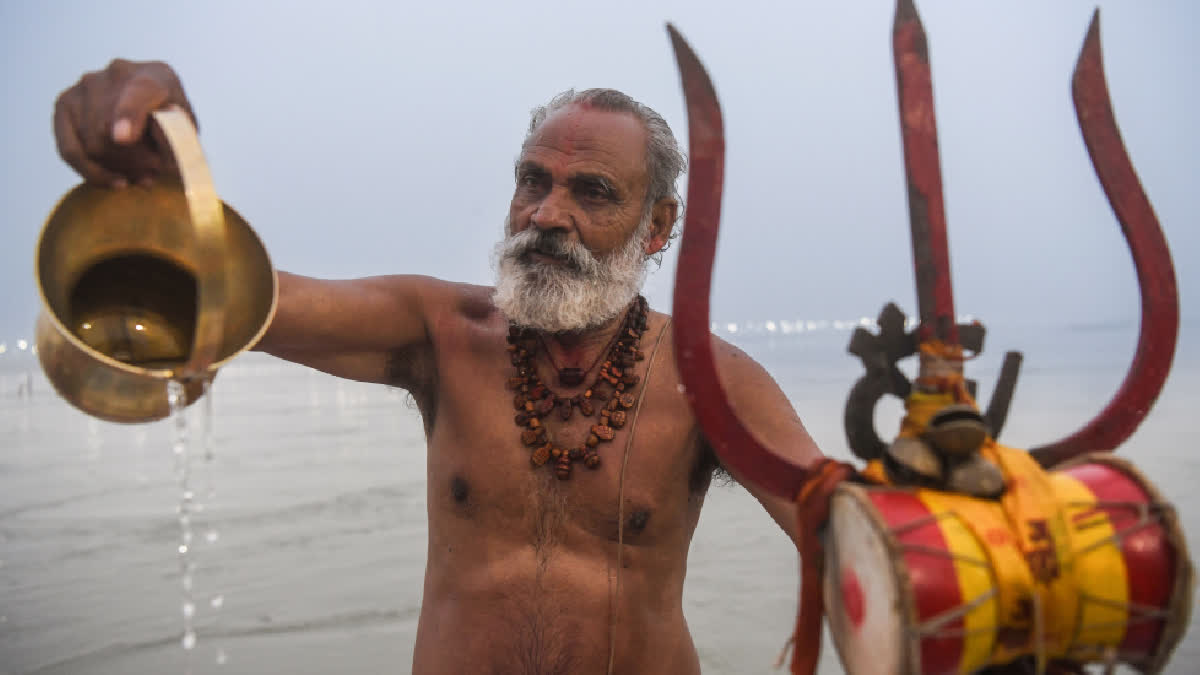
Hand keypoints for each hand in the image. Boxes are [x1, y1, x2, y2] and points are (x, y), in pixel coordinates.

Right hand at [53, 59, 196, 187]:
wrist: (155, 106)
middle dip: (137, 161)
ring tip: (143, 176)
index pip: (140, 93)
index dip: (128, 115)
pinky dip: (93, 173)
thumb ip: (178, 140)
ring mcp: (85, 87)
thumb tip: (162, 157)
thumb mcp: (188, 131)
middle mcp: (115, 73)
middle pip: (113, 131)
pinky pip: (70, 150)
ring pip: (93, 145)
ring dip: (120, 169)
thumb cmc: (174, 121)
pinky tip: (117, 182)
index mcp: (155, 76)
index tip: (123, 138)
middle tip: (155, 173)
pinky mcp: (64, 104)